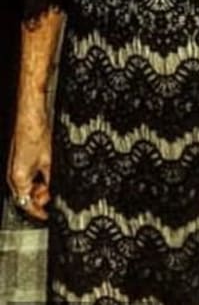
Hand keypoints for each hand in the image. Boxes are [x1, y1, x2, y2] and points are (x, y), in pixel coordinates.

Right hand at [7, 103, 52, 221]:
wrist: (30, 117)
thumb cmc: (37, 134)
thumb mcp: (49, 161)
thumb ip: (49, 179)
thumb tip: (52, 190)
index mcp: (19, 178)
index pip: (26, 203)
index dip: (37, 211)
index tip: (45, 215)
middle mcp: (13, 175)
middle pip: (24, 197)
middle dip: (37, 199)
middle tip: (50, 197)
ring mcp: (13, 168)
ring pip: (24, 188)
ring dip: (36, 189)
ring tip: (49, 185)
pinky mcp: (16, 162)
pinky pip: (24, 178)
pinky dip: (33, 180)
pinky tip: (44, 175)